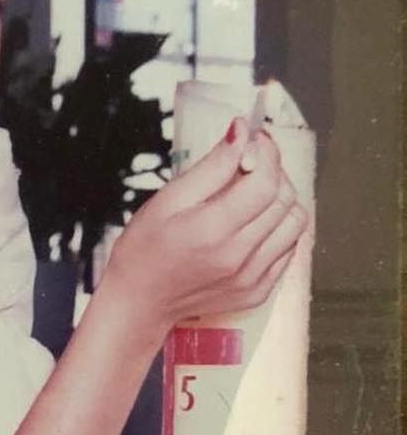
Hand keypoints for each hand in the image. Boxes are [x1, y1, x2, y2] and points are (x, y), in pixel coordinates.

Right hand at [107, 118, 308, 332]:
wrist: (140, 301)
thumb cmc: (144, 249)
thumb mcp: (167, 200)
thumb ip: (210, 167)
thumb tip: (241, 133)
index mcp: (212, 232)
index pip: (264, 183)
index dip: (266, 153)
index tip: (254, 139)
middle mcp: (239, 258)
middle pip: (284, 199)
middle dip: (273, 170)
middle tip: (249, 161)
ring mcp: (252, 278)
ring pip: (295, 223)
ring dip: (281, 198)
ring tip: (253, 192)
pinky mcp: (258, 291)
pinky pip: (289, 249)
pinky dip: (278, 227)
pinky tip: (254, 221)